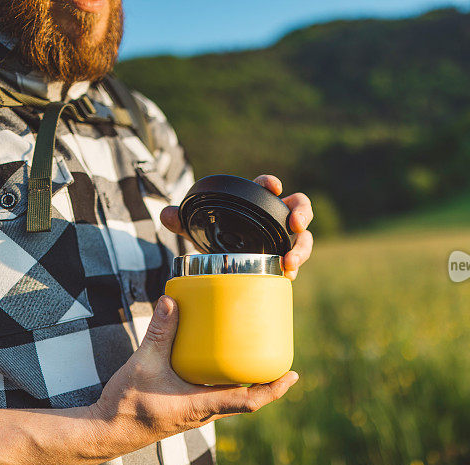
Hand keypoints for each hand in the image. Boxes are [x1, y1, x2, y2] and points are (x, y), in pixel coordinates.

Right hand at [88, 296, 298, 455]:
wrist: (105, 432)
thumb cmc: (126, 404)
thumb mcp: (143, 363)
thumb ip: (159, 331)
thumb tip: (172, 300)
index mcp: (201, 406)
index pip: (249, 402)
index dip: (274, 390)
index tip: (293, 375)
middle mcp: (203, 413)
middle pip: (247, 401)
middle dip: (266, 383)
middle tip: (280, 358)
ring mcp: (194, 414)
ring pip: (230, 400)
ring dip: (246, 383)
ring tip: (255, 356)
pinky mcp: (184, 410)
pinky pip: (213, 396)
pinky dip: (224, 382)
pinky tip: (217, 363)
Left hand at [160, 175, 313, 279]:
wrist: (224, 262)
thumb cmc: (217, 237)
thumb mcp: (199, 229)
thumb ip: (183, 221)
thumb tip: (165, 215)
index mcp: (257, 201)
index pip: (267, 186)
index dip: (271, 183)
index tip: (273, 187)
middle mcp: (276, 217)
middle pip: (299, 207)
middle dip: (302, 213)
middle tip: (295, 224)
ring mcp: (284, 238)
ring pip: (304, 238)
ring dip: (302, 248)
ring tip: (289, 262)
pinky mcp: (285, 258)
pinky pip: (296, 261)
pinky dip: (294, 268)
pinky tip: (287, 276)